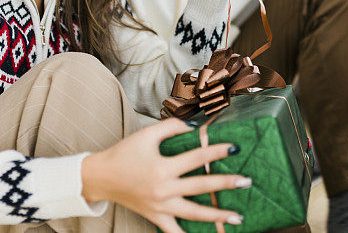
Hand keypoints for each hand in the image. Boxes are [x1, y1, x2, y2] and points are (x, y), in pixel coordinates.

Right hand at [81, 118, 248, 232]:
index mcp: (162, 167)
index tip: (234, 147)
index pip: (196, 158)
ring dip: (218, 216)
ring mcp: (160, 207)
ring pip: (194, 214)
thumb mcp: (146, 135)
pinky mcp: (155, 217)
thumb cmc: (124, 153)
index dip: (216, 152)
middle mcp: (163, 189)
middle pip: (201, 187)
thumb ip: (172, 127)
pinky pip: (174, 231)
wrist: (101, 177)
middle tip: (246, 181)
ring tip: (239, 217)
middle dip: (226, 184)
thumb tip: (196, 126)